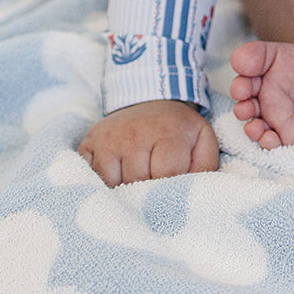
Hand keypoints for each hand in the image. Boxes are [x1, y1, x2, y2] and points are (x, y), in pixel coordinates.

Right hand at [78, 100, 219, 185]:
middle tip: (154, 191)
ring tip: (136, 187)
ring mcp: (108, 139)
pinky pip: (90, 177)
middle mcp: (134, 134)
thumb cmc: (177, 128)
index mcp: (167, 131)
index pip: (167, 173)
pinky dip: (101, 187)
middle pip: (138, 182)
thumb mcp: (202, 139)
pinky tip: (113, 185)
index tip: (172, 193)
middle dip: (147, 193)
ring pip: (112, 184)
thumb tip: (194, 194)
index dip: (172, 189)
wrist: (147, 100)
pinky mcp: (88, 144)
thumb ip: (205, 166)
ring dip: (123, 193)